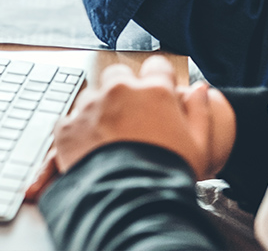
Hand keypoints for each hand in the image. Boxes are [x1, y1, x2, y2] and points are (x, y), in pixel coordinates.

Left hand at [53, 56, 234, 182]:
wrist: (131, 202)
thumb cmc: (169, 176)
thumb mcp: (198, 146)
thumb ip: (199, 111)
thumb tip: (200, 89)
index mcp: (154, 91)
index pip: (157, 67)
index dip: (158, 80)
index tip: (157, 93)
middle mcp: (119, 91)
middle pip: (118, 76)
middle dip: (123, 91)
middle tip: (130, 118)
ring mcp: (90, 107)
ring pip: (92, 97)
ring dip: (99, 110)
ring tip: (108, 140)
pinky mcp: (67, 126)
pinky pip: (70, 121)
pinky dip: (78, 132)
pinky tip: (90, 151)